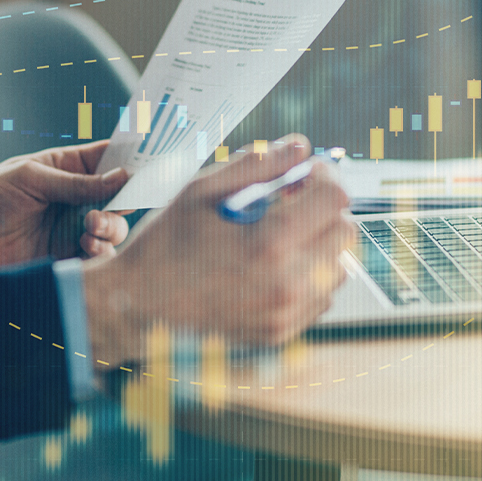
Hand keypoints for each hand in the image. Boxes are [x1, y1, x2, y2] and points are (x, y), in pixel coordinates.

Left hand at [0, 141, 129, 282]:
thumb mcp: (29, 180)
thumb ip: (76, 183)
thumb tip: (123, 177)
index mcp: (64, 168)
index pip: (108, 158)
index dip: (132, 160)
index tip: (152, 164)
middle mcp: (72, 198)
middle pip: (118, 196)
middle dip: (124, 200)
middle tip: (111, 208)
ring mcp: (70, 228)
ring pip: (113, 227)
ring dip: (112, 228)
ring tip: (92, 229)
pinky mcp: (65, 257)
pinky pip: (98, 255)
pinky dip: (101, 251)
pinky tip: (88, 246)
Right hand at [82, 134, 354, 369]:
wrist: (136, 306)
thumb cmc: (164, 245)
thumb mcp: (201, 191)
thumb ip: (257, 164)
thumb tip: (300, 147)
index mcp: (269, 243)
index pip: (335, 199)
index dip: (323, 176)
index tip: (301, 174)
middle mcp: (287, 284)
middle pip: (345, 233)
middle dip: (324, 208)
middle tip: (290, 201)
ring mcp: (286, 314)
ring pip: (339, 268)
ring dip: (319, 244)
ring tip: (280, 235)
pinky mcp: (281, 333)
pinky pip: (321, 297)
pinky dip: (308, 276)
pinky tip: (273, 265)